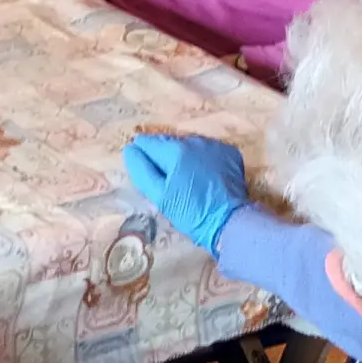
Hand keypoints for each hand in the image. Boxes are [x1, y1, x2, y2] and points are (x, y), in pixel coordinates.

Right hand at [125, 133, 250, 253]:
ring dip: (182, 157)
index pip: (147, 142)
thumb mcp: (159, 196)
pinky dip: (202, 159)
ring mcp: (214, 145)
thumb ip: (141, 170)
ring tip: (187, 180)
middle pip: (167, 142)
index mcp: (174, 150)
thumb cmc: (191, 213)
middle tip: (167, 182)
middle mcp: (194, 141)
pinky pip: (207, 150)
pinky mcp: (229, 152)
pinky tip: (204, 176)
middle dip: (163, 158)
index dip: (142, 157)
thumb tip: (130, 149)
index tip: (147, 173)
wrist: (231, 222)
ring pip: (188, 145)